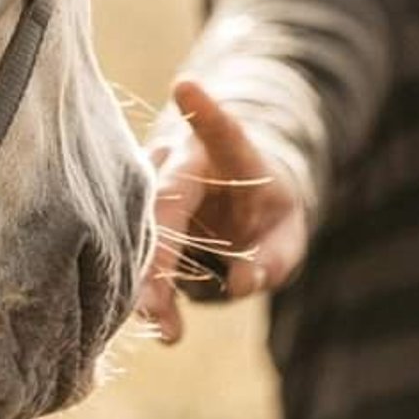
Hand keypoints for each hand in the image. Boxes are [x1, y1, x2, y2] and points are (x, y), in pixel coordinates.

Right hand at [135, 79, 309, 344]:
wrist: (233, 196)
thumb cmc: (267, 209)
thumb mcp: (289, 233)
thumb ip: (276, 257)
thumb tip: (241, 283)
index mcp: (231, 152)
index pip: (220, 130)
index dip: (204, 111)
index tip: (185, 86)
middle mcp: (180, 159)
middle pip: (164, 203)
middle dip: (159, 260)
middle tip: (161, 315)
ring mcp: (150, 182)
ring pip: (139, 229)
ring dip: (147, 283)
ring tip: (168, 332)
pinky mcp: (132, 210)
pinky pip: (130, 247)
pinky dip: (141, 286)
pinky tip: (155, 321)